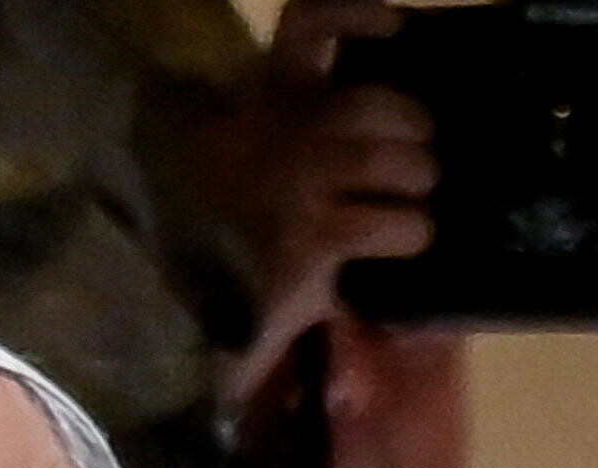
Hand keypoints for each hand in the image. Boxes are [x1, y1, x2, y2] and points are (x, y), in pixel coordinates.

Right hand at [181, 1, 435, 409]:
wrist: (181, 309)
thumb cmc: (221, 235)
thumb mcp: (243, 161)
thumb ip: (291, 130)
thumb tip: (374, 118)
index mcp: (261, 98)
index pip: (307, 25)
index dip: (356, 15)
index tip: (393, 26)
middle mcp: (275, 128)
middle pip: (371, 103)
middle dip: (410, 127)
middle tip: (416, 159)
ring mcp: (291, 183)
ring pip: (390, 158)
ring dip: (416, 180)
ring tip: (414, 205)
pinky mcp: (307, 239)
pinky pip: (390, 223)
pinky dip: (410, 230)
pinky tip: (406, 240)